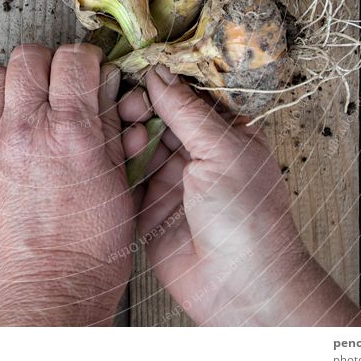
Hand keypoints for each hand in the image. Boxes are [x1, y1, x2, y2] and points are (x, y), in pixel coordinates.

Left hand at [0, 43, 132, 325]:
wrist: (47, 296)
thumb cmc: (91, 253)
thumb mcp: (120, 186)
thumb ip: (112, 132)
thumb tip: (108, 94)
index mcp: (73, 132)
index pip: (73, 59)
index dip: (85, 58)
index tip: (88, 69)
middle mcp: (28, 130)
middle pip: (26, 58)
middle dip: (47, 63)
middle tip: (57, 83)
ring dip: (12, 83)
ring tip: (26, 103)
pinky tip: (2, 133)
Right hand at [120, 65, 360, 325]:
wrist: (240, 287)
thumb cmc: (249, 218)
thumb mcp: (222, 150)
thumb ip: (186, 111)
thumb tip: (159, 73)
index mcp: (223, 135)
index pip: (185, 97)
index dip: (161, 84)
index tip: (138, 74)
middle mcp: (196, 155)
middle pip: (157, 118)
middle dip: (140, 108)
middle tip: (129, 108)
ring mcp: (171, 182)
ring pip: (138, 145)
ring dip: (128, 136)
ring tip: (128, 135)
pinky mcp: (148, 208)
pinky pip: (125, 179)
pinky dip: (116, 166)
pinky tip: (111, 157)